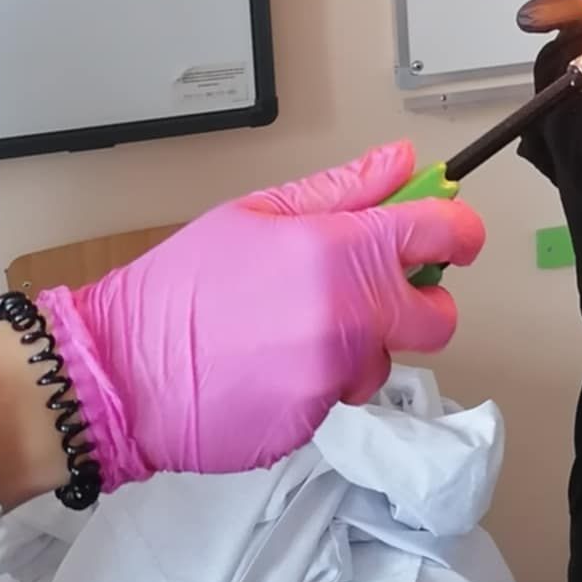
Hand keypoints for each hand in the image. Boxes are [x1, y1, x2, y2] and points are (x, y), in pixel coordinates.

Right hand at [40, 141, 483, 487]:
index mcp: (340, 250)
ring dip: (358, 349)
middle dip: (418, 305)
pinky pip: (339, 397)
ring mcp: (335, 373)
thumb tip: (402, 161)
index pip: (444, 233)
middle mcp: (350, 313)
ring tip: (292, 334)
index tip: (452, 237)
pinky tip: (269, 367)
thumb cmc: (180, 288)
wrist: (122, 372)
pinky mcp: (316, 421)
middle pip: (438, 317)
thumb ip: (343, 189)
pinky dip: (316, 384)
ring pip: (384, 361)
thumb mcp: (257, 213)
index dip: (458, 232)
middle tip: (374, 296)